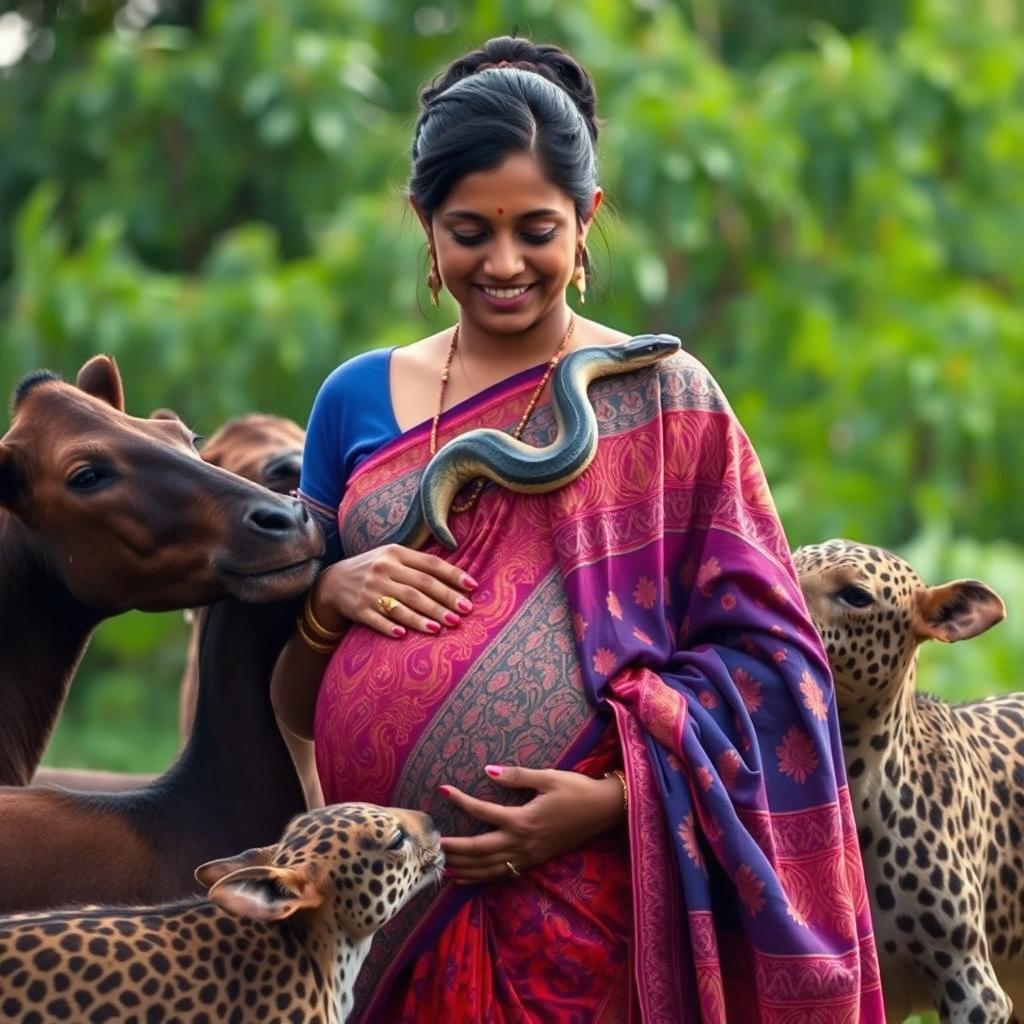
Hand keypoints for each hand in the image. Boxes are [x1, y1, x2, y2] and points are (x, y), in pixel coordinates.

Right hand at [311, 544, 475, 637]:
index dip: (452, 575)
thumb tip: (458, 577)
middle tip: (464, 612)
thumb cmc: (373, 569)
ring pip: (401, 604)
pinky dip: (390, 626)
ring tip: (444, 626)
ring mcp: (370, 589)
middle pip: (420, 586)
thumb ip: (420, 564)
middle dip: (444, 600)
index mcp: (395, 553)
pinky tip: (404, 635)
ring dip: (424, 617)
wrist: (332, 582)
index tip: (472, 587)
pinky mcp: (358, 608)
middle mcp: (383, 569)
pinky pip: (377, 619)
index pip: (430, 564)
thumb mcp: (392, 557)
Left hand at [439, 765, 624, 882]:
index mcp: (522, 819)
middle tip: (431, 845)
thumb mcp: (548, 777)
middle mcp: (522, 842)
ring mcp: (528, 855)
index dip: (460, 801)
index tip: (442, 790)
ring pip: (488, 867)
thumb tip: (487, 770)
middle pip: (479, 849)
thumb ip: (516, 776)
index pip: (482, 812)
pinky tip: (468, 878)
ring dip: (464, 867)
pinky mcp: (534, 861)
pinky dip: (482, 877)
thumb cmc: (576, 790)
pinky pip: (502, 873)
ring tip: (442, 866)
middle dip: (454, 848)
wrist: (603, 811)